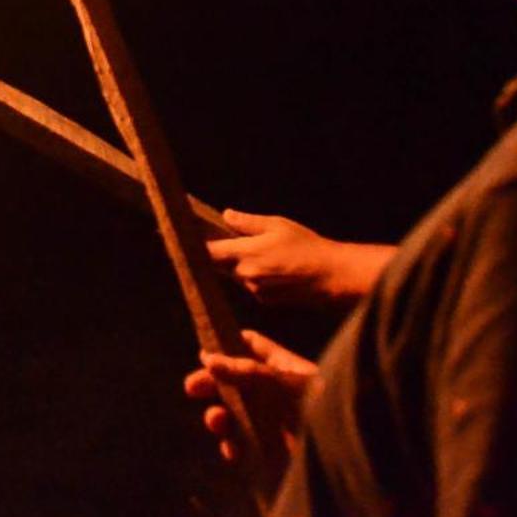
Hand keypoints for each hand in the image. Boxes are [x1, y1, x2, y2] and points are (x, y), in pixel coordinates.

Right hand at [182, 328, 317, 464]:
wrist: (352, 455)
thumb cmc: (327, 408)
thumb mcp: (286, 382)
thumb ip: (247, 371)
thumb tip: (207, 358)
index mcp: (282, 367)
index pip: (251, 345)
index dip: (227, 342)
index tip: (205, 346)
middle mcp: (274, 392)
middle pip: (234, 381)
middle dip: (212, 383)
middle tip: (192, 388)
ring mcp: (273, 422)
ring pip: (235, 414)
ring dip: (219, 416)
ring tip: (217, 421)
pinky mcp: (273, 451)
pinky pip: (243, 446)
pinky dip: (233, 447)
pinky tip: (233, 449)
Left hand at [207, 209, 390, 305]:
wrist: (332, 275)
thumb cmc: (306, 246)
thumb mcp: (277, 225)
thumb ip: (247, 222)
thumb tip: (225, 216)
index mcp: (246, 255)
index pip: (208, 252)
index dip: (195, 245)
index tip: (183, 236)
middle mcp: (246, 276)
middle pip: (219, 265)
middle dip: (219, 254)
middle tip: (221, 240)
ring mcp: (255, 290)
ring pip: (236, 275)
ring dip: (239, 265)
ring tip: (259, 252)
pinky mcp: (266, 300)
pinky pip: (251, 285)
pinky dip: (254, 275)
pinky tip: (272, 267)